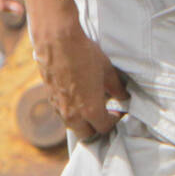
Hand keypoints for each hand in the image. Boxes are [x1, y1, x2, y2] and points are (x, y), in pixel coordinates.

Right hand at [31, 22, 129, 141]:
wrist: (57, 42)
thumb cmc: (85, 55)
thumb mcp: (108, 71)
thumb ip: (117, 88)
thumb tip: (124, 97)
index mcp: (90, 110)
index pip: (104, 127)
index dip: (114, 120)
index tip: (118, 111)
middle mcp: (73, 114)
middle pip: (86, 134)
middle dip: (97, 127)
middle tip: (105, 113)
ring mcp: (59, 108)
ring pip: (72, 125)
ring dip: (83, 121)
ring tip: (92, 105)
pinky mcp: (50, 99)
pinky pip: (62, 114)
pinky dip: (71, 112)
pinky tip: (78, 97)